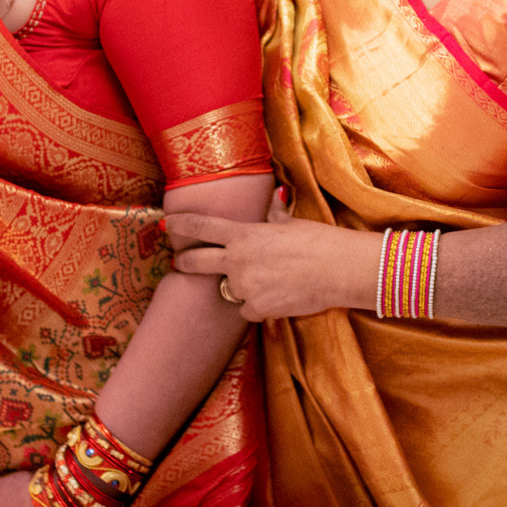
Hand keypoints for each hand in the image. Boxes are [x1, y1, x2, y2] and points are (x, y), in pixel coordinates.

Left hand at [167, 191, 369, 319]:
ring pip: (229, 290)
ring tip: (267, 280)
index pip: (201, 227)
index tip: (167, 224)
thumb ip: (275, 215)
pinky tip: (277, 297)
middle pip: (196, 262)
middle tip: (177, 262)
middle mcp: (238, 261)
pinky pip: (247, 309)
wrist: (339, 269)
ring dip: (240, 287)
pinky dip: (257, 306)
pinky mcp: (258, 308)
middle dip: (183, 262)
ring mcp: (246, 287)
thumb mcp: (292, 223)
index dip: (181, 225)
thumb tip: (276, 197)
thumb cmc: (319, 241)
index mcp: (244, 234)